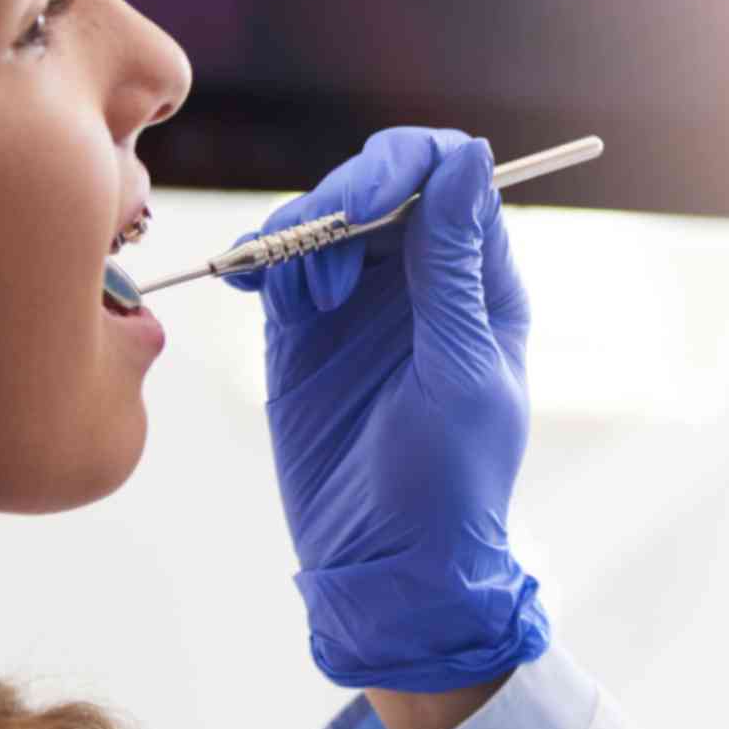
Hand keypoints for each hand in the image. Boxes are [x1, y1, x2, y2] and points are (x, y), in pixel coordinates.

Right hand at [228, 128, 545, 691]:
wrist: (385, 571)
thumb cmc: (447, 482)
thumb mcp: (458, 369)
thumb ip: (451, 266)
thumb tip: (467, 157)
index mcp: (480, 282)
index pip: (451, 177)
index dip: (405, 168)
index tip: (362, 208)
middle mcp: (422, 279)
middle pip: (380, 185)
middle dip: (340, 198)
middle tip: (312, 252)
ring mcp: (360, 304)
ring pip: (323, 221)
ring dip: (298, 234)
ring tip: (292, 297)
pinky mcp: (303, 334)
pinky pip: (280, 269)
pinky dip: (260, 261)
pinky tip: (248, 282)